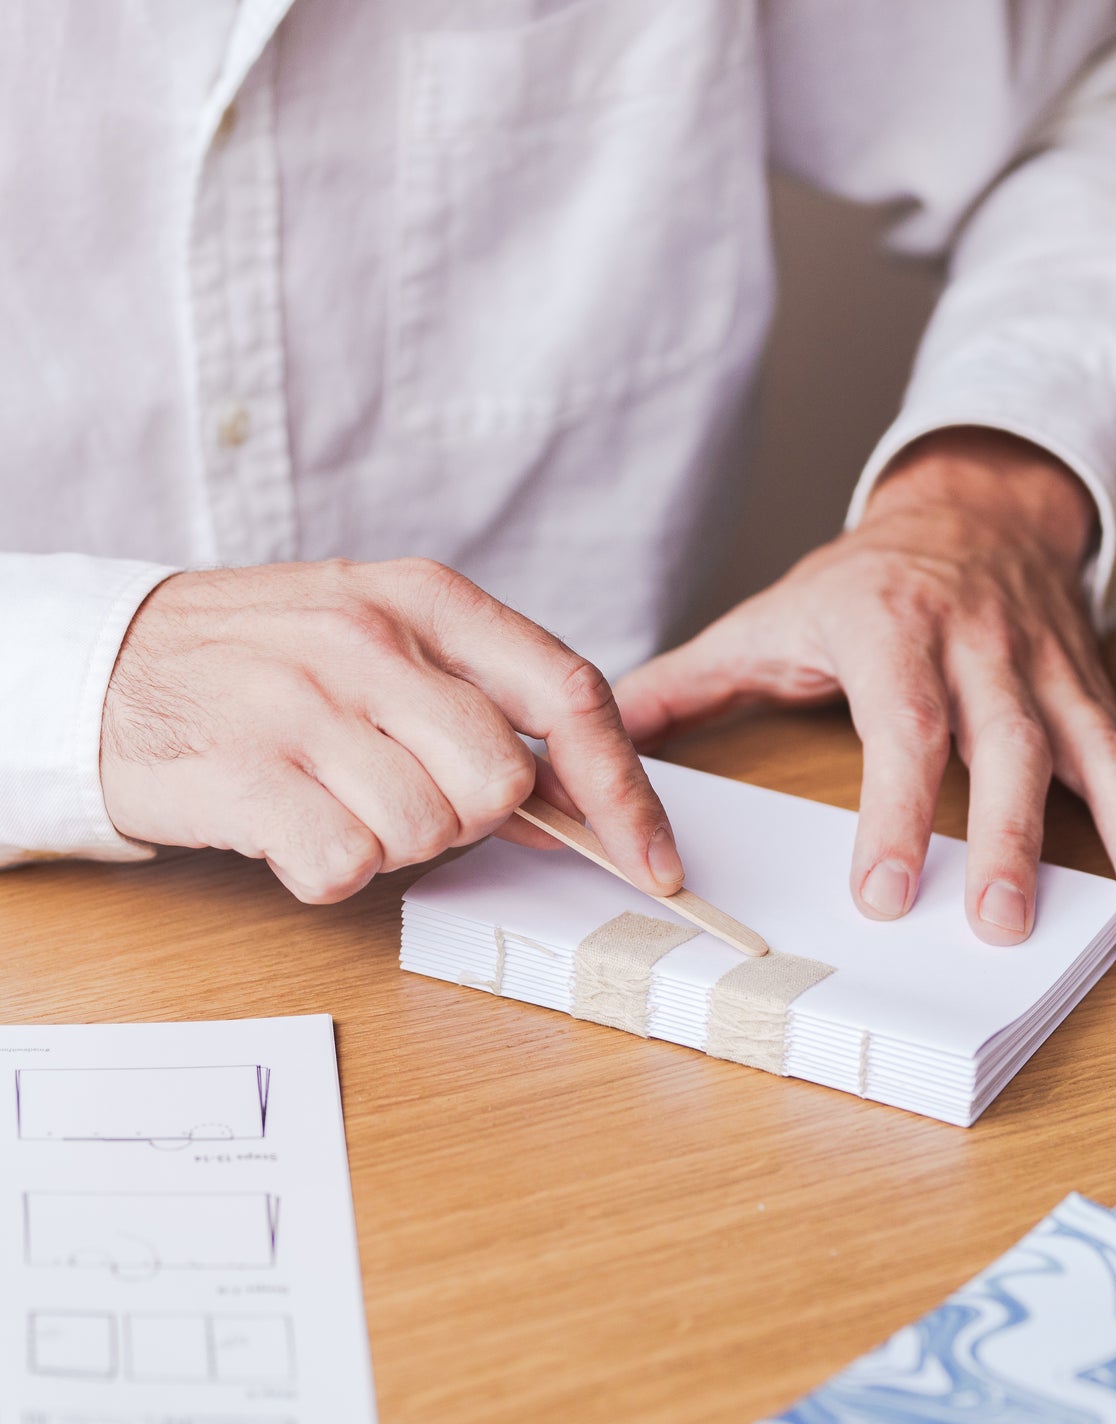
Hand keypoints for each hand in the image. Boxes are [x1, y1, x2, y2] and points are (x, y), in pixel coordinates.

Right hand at [100, 559, 684, 904]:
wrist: (109, 662)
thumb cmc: (268, 657)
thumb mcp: (382, 637)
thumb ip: (482, 699)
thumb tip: (574, 800)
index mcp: (428, 599)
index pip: (570, 693)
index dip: (623, 789)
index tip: (652, 861)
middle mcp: (373, 640)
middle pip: (503, 782)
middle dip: (471, 817)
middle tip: (406, 793)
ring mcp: (305, 703)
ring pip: (430, 831)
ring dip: (394, 841)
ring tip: (336, 798)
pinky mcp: (244, 773)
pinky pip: (348, 864)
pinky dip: (332, 871)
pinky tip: (296, 830)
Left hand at [615, 428, 1115, 951]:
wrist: (973, 509)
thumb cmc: (864, 580)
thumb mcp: (773, 612)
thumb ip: (690, 681)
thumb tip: (600, 738)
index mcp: (888, 627)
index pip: (900, 722)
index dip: (896, 808)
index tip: (887, 893)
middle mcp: (976, 646)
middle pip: (998, 742)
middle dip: (1000, 836)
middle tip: (991, 926)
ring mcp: (1042, 669)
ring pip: (1077, 755)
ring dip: (1102, 846)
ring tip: (1101, 932)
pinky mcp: (1088, 692)